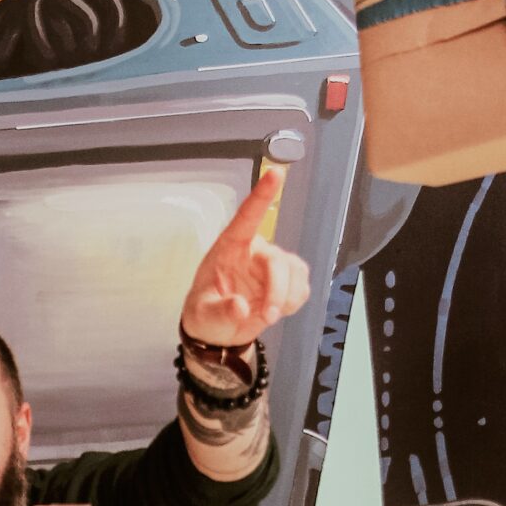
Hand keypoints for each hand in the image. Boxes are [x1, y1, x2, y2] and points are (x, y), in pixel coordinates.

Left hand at [179, 169, 311, 349]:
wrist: (219, 332)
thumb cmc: (206, 313)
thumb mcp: (203, 315)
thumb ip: (220, 311)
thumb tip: (240, 306)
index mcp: (229, 247)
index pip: (247, 216)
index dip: (262, 194)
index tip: (275, 173)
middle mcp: (254, 250)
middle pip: (278, 261)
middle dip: (277, 291)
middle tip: (267, 316)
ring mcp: (273, 264)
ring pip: (295, 274)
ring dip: (285, 299)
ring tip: (266, 315)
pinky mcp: (288, 280)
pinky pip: (302, 287)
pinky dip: (292, 302)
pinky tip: (275, 309)